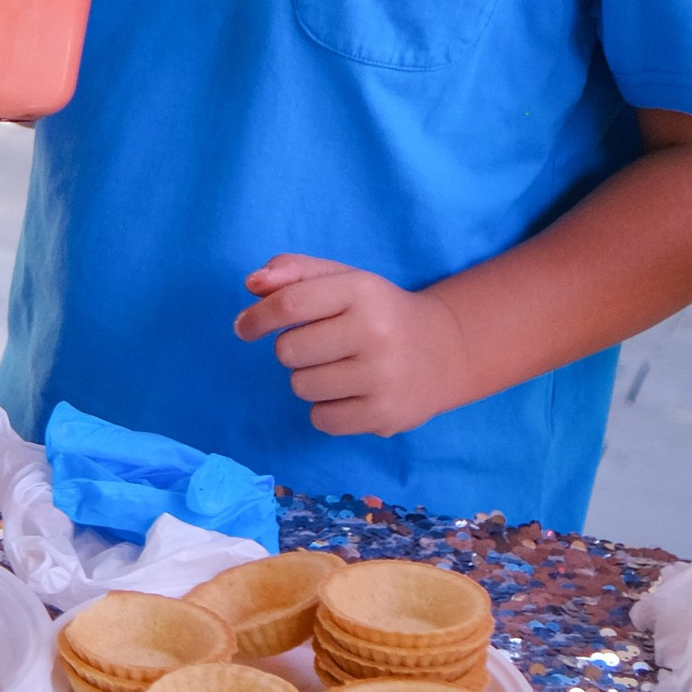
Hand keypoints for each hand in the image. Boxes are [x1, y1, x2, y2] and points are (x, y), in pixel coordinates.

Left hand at [234, 253, 473, 437]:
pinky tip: (351, 394)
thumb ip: (293, 272)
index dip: (257, 317)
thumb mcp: (343, 279)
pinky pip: (321, 419)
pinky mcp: (386, 415)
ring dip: (310, 380)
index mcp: (361, 291)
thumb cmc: (378, 311)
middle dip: (294, 350)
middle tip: (323, 346)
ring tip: (341, 369)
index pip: (290, 304)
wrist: (446, 350)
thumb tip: (251, 284)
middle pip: (288, 351)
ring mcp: (383, 377)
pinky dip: (326, 410)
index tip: (244, 328)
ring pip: (301, 387)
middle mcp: (375, 332)